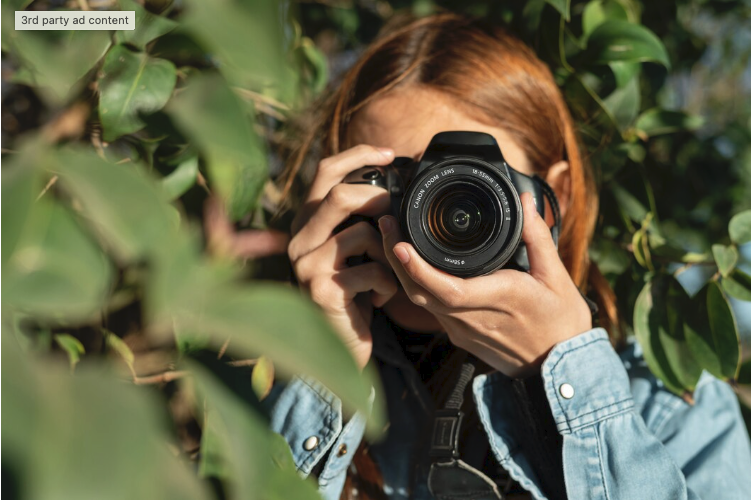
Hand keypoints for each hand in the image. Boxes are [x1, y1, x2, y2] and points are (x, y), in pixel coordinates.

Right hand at [289, 145, 398, 369]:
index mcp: (307, 222)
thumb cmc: (353, 292)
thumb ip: (361, 219)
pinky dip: (387, 283)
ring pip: (361, 234)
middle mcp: (298, 239)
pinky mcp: (320, 290)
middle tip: (397, 215)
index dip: (357, 155)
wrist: (340, 343)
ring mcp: (305, 265)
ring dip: (387, 254)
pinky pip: (371, 271)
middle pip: (339, 196)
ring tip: (386, 274)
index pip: (325, 172)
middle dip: (378, 200)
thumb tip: (394, 181)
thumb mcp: (354, 249)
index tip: (390, 154)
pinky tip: (379, 297)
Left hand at [378, 192, 592, 377]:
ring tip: (393, 238)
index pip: (446, 287)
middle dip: (396, 259)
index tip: (399, 243)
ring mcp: (463, 330)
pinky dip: (417, 285)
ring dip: (403, 271)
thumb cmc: (561, 322)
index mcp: (498, 298)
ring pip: (421, 301)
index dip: (416, 267)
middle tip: (385, 225)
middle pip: (420, 292)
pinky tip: (413, 266)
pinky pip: (431, 309)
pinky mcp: (460, 336)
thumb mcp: (557, 276)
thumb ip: (537, 236)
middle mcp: (473, 318)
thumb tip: (526, 201)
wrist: (560, 366)